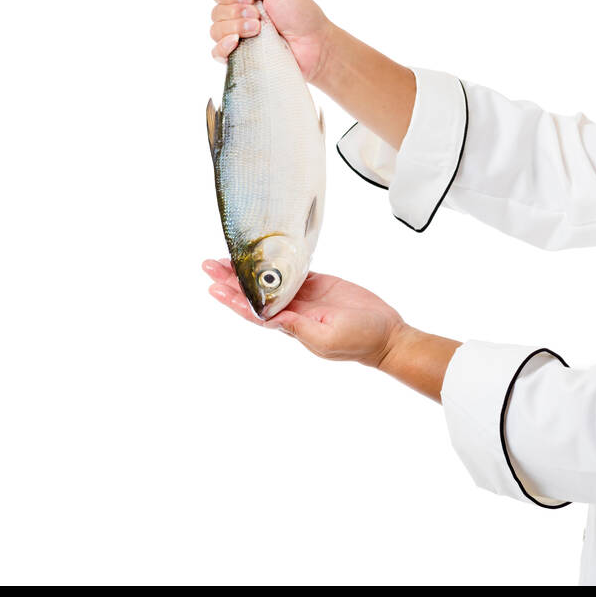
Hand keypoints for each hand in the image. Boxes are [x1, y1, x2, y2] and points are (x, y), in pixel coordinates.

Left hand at [201, 258, 405, 367]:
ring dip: (248, 271)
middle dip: (231, 280)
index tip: (214, 287)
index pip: (255, 312)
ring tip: (226, 257)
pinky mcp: (320, 285)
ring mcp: (305, 298)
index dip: (234, 300)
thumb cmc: (359, 341)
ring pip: (269, 281)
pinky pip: (293, 272)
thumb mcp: (328, 338)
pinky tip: (261, 255)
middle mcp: (293, 311)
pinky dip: (276, 264)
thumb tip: (274, 319)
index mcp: (292, 326)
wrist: (386, 334)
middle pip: (255, 294)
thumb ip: (301, 328)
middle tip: (209, 264)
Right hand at [209, 0, 333, 80]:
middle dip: (236, 11)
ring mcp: (239, 39)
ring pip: (215, 31)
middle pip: (216, 12)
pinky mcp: (240, 58)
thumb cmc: (303, 16)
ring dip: (235, 27)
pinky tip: (236, 42)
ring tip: (257, 29)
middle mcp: (240, 18)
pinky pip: (217, 53)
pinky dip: (223, 47)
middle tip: (258, 15)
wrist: (315, 45)